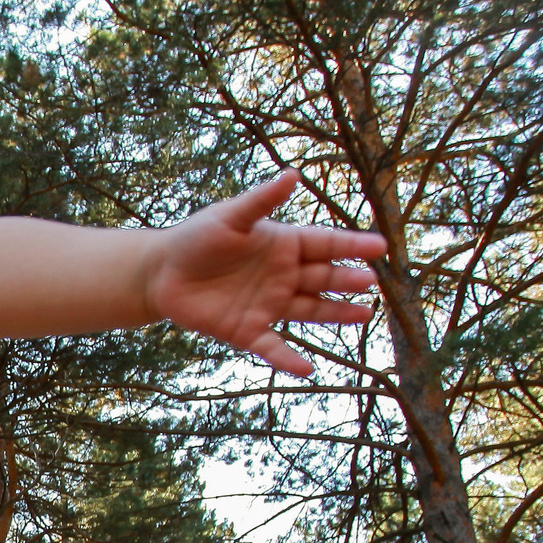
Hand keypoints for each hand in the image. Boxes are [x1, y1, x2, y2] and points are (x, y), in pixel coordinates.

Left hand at [148, 170, 387, 376]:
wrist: (162, 273)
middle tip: (369, 281)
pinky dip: (288, 359)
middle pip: (323, 277)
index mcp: (283, 245)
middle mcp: (283, 275)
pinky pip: (273, 346)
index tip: (380, 247)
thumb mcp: (230, 217)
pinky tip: (307, 369)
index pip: (325, 244)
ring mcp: (269, 304)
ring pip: (310, 310)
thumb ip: (262, 200)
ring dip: (336, 313)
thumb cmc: (197, 238)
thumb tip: (293, 174)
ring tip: (364, 314)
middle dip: (346, 279)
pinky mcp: (249, 330)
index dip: (351, 245)